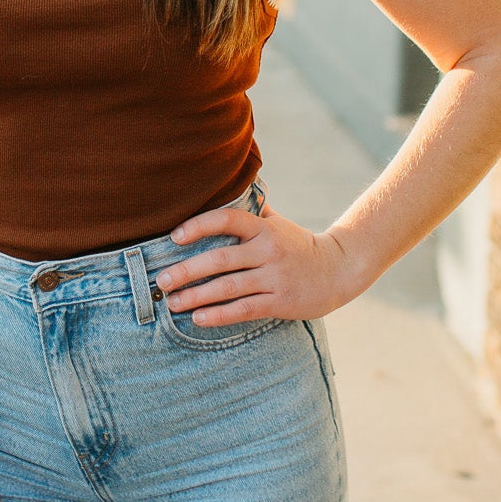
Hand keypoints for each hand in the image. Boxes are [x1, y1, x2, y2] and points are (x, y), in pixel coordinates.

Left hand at [153, 200, 357, 327]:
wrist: (339, 269)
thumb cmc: (298, 244)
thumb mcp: (277, 222)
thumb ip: (252, 208)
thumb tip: (226, 184)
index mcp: (263, 228)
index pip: (228, 219)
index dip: (199, 226)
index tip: (174, 237)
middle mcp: (268, 251)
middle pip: (221, 260)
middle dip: (187, 271)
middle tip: (162, 279)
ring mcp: (274, 278)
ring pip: (228, 288)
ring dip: (196, 296)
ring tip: (172, 303)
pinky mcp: (280, 302)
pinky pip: (244, 309)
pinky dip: (219, 315)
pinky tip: (198, 318)